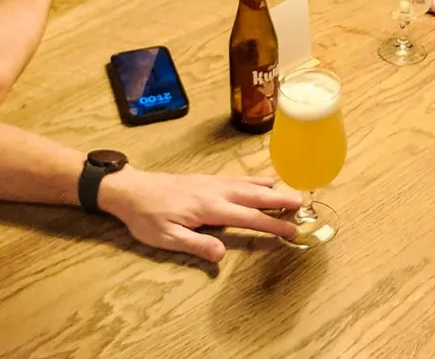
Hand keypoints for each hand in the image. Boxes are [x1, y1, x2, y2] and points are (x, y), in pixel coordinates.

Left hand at [96, 168, 302, 262]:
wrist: (129, 189)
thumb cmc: (146, 217)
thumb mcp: (166, 238)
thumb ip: (196, 245)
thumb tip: (222, 254)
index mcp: (210, 208)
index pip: (249, 218)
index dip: (272, 225)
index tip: (292, 231)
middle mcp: (216, 192)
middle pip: (255, 196)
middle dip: (281, 201)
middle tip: (305, 205)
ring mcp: (212, 183)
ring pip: (249, 184)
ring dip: (272, 189)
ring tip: (292, 192)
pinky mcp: (206, 179)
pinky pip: (238, 178)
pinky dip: (256, 180)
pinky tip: (263, 180)